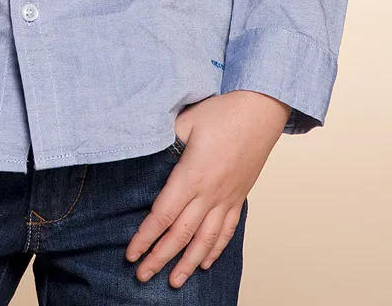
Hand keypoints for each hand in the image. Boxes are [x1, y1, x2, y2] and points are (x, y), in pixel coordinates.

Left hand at [125, 90, 291, 287]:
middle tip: (142, 276)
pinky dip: (215, 250)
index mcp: (191, 176)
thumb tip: (146, 146)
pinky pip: (227, 230)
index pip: (163, 215)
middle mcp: (210, 193)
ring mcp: (227, 198)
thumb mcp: (186, 121)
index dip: (145, 237)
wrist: (260, 110)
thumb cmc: (222, 112)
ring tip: (174, 281)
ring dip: (188, 263)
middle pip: (181, 234)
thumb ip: (165, 139)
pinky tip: (205, 262)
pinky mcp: (239, 196)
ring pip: (205, 240)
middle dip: (159, 258)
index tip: (131, 254)